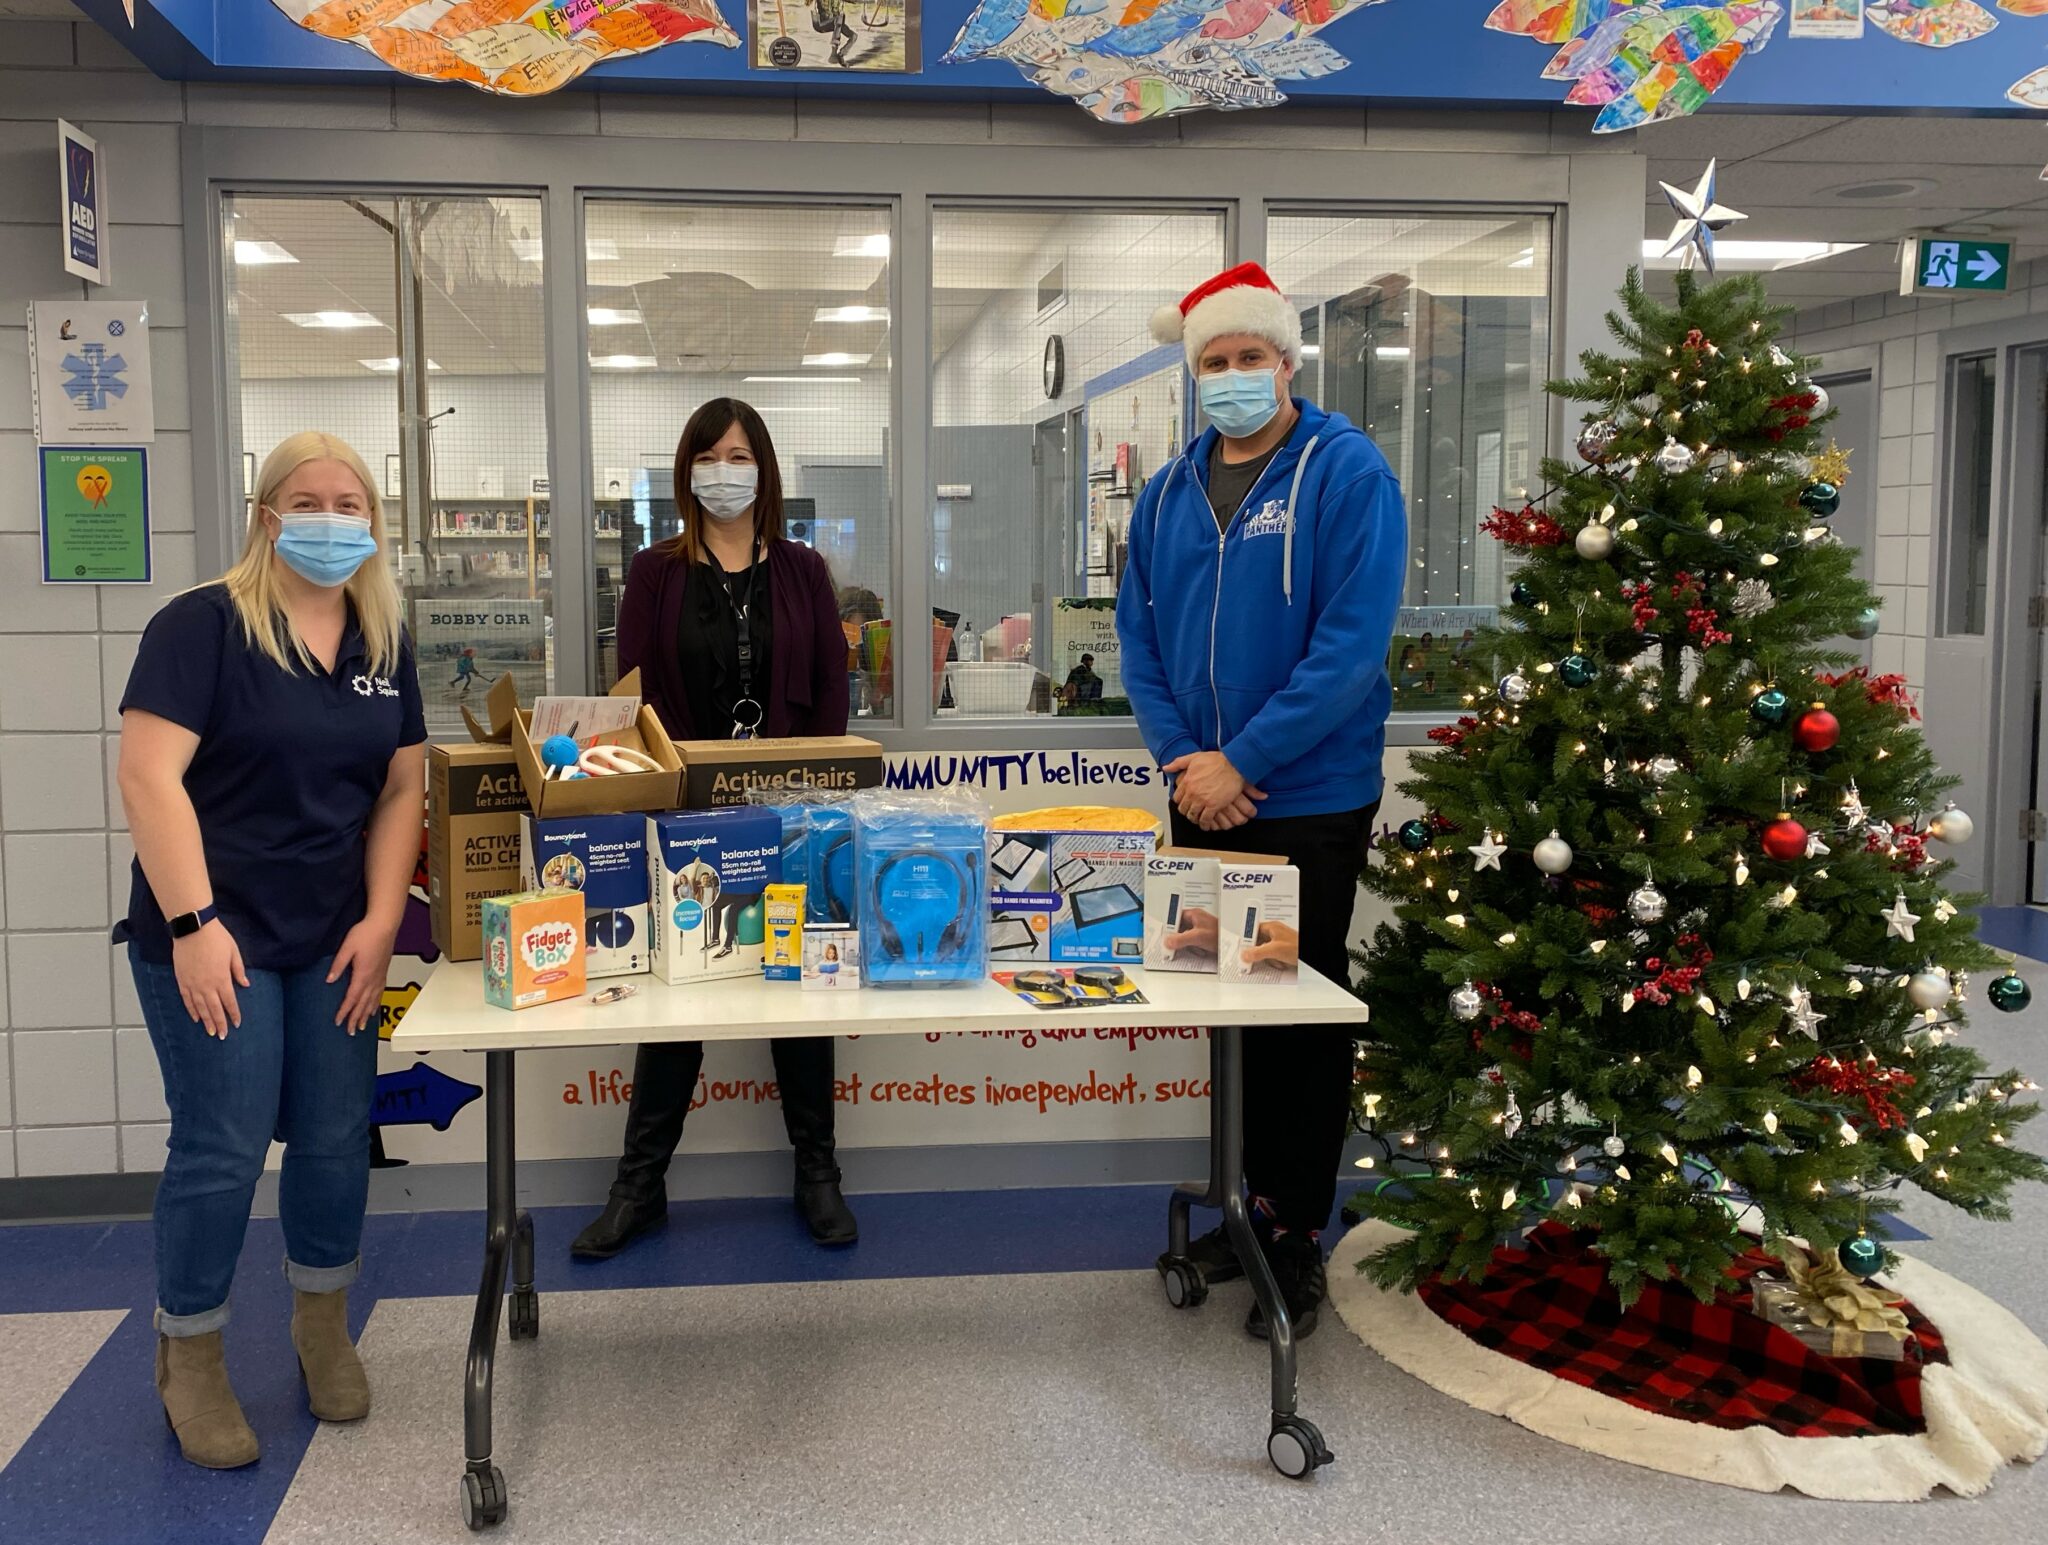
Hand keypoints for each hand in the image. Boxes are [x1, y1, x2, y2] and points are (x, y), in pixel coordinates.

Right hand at [173, 921, 247, 1038]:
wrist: (193, 929)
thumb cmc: (217, 939)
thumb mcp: (234, 952)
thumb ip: (239, 970)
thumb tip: (245, 985)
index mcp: (222, 979)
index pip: (229, 1002)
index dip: (233, 1014)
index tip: (237, 1024)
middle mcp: (207, 985)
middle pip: (214, 1009)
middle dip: (219, 1023)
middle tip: (222, 1036)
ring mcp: (193, 984)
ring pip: (200, 1007)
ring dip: (206, 1021)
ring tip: (210, 1032)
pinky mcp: (182, 980)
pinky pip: (187, 999)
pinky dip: (191, 1010)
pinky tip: (195, 1018)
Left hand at [329, 919, 397, 1034]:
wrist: (384, 924)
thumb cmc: (366, 933)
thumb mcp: (347, 948)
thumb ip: (338, 965)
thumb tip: (330, 980)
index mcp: (362, 975)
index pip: (352, 998)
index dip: (345, 1011)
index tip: (339, 1022)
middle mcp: (372, 979)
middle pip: (363, 1004)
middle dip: (356, 1018)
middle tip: (351, 1031)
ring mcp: (379, 976)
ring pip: (373, 1000)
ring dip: (367, 1014)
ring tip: (362, 1026)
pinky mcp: (383, 971)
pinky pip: (380, 992)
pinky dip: (376, 1003)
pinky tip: (374, 1007)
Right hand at [1163, 906, 1218, 959]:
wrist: (1234, 942)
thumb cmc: (1220, 935)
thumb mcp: (1198, 937)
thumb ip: (1181, 939)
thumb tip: (1168, 941)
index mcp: (1194, 914)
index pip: (1175, 916)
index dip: (1169, 925)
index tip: (1164, 933)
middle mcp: (1195, 920)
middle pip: (1178, 927)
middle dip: (1175, 936)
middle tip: (1171, 944)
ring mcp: (1198, 928)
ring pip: (1184, 935)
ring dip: (1183, 943)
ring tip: (1186, 948)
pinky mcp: (1202, 936)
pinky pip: (1190, 941)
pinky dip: (1189, 946)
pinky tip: (1194, 950)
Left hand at [1164, 751, 1264, 827]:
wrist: (1234, 764)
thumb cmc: (1218, 760)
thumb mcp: (1194, 757)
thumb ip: (1178, 763)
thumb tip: (1167, 767)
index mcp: (1187, 781)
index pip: (1177, 797)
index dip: (1180, 801)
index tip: (1184, 803)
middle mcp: (1193, 792)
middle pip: (1183, 808)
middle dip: (1186, 811)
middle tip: (1190, 812)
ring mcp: (1202, 800)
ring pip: (1193, 815)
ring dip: (1195, 818)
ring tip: (1198, 819)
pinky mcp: (1214, 806)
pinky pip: (1205, 819)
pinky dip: (1205, 824)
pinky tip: (1206, 824)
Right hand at [1244, 921, 1299, 970]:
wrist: (1311, 954)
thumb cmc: (1298, 947)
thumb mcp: (1275, 950)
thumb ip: (1258, 952)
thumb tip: (1245, 954)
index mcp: (1272, 927)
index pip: (1252, 930)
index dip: (1246, 939)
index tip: (1241, 947)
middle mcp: (1274, 933)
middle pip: (1257, 942)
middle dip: (1259, 952)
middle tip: (1256, 958)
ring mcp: (1278, 941)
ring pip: (1264, 950)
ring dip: (1268, 958)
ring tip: (1277, 961)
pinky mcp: (1282, 950)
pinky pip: (1272, 955)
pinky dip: (1274, 961)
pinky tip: (1280, 963)